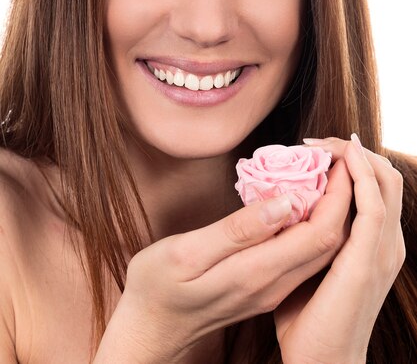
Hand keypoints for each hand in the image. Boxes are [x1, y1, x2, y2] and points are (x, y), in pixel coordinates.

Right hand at [95, 158, 351, 362]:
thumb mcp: (186, 252)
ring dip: (328, 211)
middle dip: (340, 198)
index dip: (336, 194)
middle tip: (330, 159)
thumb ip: (238, 230)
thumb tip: (284, 202)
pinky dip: (310, 225)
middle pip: (328, 241)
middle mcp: (274, 285)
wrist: (149, 332)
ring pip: (320, 250)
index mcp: (257, 272)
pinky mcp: (265, 289)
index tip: (333, 159)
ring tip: (319, 174)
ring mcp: (272, 290)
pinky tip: (296, 202)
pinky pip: (303, 256)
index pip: (319, 233)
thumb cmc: (157, 288)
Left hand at [274, 135, 404, 363]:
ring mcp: (383, 249)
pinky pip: (373, 202)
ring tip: (325, 144)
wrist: (322, 362)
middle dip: (354, 150)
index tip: (316, 150)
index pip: (376, 186)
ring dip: (356, 155)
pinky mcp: (369, 257)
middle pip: (385, 176)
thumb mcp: (311, 266)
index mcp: (374, 243)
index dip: (352, 160)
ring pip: (384, 181)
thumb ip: (309, 237)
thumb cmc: (309, 317)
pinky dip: (362, 174)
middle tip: (318, 142)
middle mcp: (386, 242)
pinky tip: (342, 158)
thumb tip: (284, 206)